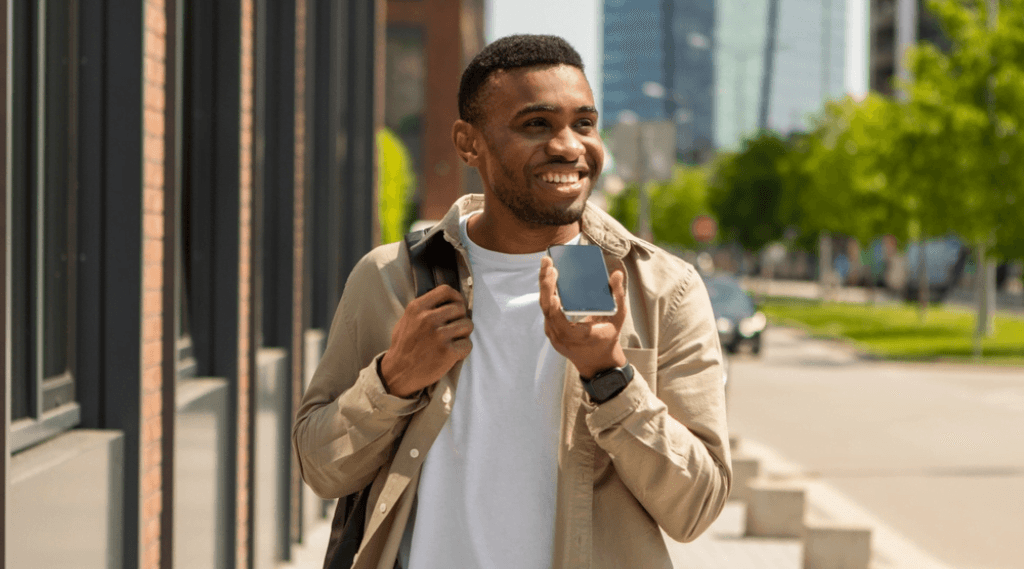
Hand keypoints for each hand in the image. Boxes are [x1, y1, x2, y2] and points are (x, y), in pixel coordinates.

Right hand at [379, 285, 472, 396]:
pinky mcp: (447, 352)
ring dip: (464, 334)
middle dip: (460, 318)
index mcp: (417, 308)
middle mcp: (428, 319)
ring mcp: (439, 335)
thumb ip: (424, 308)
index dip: (456, 297)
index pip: (446, 290)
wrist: (398, 373)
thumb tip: (446, 301)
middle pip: (460, 308)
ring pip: (468, 325)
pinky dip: (463, 349)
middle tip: (454, 328)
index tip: (457, 306)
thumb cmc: (404, 346)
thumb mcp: (406, 319)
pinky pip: (468, 344)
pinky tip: (453, 353)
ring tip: (454, 341)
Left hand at [538, 256, 627, 378]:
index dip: (554, 306)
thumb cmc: (608, 338)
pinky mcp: (551, 329)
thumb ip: (618, 296)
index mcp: (576, 336)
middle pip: (547, 309)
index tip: (555, 289)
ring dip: (544, 285)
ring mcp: (553, 334)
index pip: (559, 320)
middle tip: (549, 263)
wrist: (597, 361)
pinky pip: (546, 309)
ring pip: (544, 307)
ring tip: (547, 264)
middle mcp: (560, 336)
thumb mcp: (618, 318)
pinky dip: (546, 292)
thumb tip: (617, 274)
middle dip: (546, 285)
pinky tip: (547, 275)